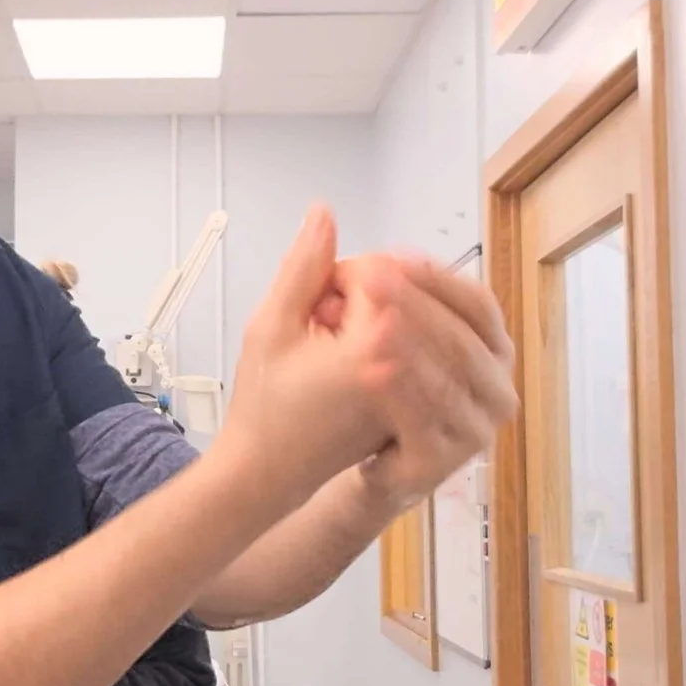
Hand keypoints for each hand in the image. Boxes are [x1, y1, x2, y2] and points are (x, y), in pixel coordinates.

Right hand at [218, 207, 393, 504]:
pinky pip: (418, 345)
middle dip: (361, 298)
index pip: (377, 270)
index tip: (312, 313)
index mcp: (377, 346)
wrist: (270, 472)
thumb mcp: (271, 324)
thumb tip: (325, 213)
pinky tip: (355, 364)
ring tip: (335, 353)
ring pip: (412, 314)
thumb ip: (305, 265)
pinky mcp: (421, 398)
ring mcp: (420, 386)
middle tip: (323, 335)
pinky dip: (390, 342)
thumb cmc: (264, 404)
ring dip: (376, 319)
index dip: (335, 280)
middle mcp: (410, 366)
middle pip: (402, 289)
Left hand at [334, 254, 516, 510]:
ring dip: (409, 348)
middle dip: (416, 307)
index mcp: (491, 348)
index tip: (393, 257)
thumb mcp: (374, 328)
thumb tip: (326, 213)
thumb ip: (369, 282)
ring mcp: (476, 428)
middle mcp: (496, 387)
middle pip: (462, 340)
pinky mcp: (444, 462)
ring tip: (369, 324)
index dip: (437, 279)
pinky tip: (367, 373)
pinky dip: (398, 394)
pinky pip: (423, 421)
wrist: (358, 461)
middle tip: (372, 280)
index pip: (478, 304)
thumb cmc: (377, 389)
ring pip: (445, 380)